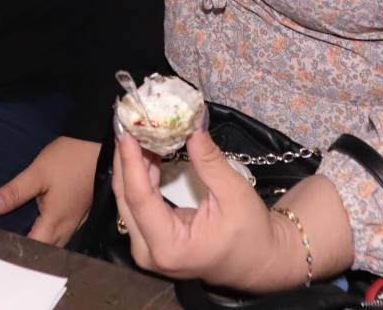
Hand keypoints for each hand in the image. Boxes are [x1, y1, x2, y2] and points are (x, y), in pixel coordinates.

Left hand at [0, 135, 98, 242]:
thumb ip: (14, 192)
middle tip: (5, 240)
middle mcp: (67, 227)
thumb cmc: (69, 158)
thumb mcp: (37, 172)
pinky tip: (38, 222)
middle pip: (45, 250)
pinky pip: (62, 232)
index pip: (34, 249)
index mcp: (56, 221)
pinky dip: (48, 232)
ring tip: (18, 233)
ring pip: (55, 243)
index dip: (17, 250)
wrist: (98, 144)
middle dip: (27, 249)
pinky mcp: (79, 213)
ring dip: (39, 242)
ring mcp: (76, 221)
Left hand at [109, 129, 299, 292]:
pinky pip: (137, 202)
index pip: (140, 198)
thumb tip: (191, 128)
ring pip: (128, 198)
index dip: (131, 162)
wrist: (256, 260)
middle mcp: (148, 252)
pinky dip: (140, 174)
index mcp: (169, 247)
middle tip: (129, 121)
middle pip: (127, 197)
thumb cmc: (249, 232)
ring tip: (137, 129)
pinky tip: (145, 150)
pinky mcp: (149, 238)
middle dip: (126, 157)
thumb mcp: (234, 194)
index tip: (127, 131)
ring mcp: (145, 247)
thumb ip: (209, 162)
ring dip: (132, 163)